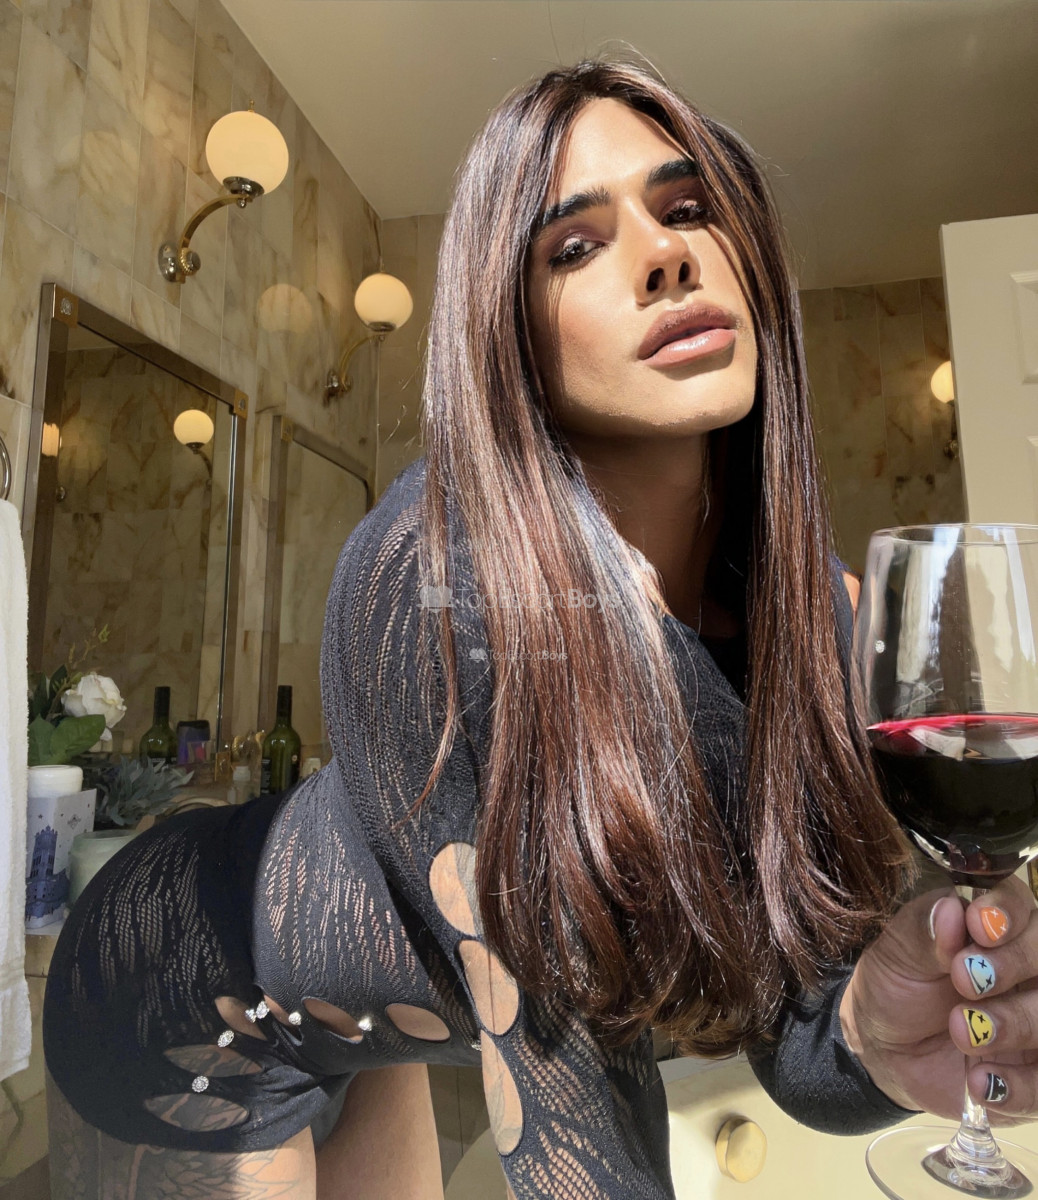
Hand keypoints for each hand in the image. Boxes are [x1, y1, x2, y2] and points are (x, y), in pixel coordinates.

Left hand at [841, 875, 1037, 1125]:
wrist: (887, 1049)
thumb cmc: (898, 986)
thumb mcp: (895, 956)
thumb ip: (922, 932)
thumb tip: (949, 910)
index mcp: (996, 927)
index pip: (1021, 903)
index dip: (1007, 911)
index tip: (977, 926)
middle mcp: (1028, 970)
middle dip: (1015, 962)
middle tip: (964, 978)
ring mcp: (1037, 1022)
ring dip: (1016, 1024)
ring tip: (961, 1031)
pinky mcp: (1035, 1074)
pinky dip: (1020, 1086)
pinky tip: (979, 1082)